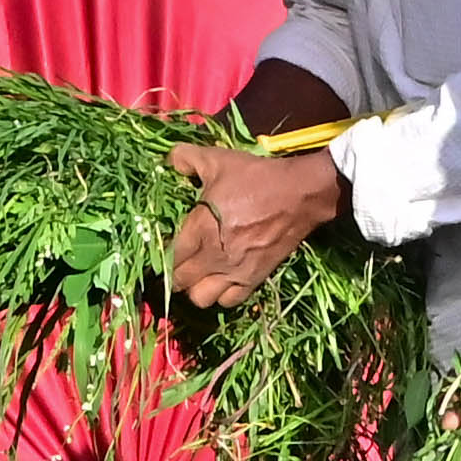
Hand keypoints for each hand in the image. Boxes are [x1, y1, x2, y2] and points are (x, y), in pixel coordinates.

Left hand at [166, 139, 342, 311]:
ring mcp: (233, 272)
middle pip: (180, 281)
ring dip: (194, 289)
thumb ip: (186, 158)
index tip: (166, 247)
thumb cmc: (256, 177)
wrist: (299, 194)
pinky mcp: (253, 279)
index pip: (169, 256)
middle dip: (175, 273)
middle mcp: (213, 256)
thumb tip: (169, 161)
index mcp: (199, 228)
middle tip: (179, 262)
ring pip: (200, 298)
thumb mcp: (218, 160)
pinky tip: (221, 281)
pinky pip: (228, 302)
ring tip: (198, 275)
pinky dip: (220, 296)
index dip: (162, 255)